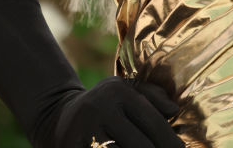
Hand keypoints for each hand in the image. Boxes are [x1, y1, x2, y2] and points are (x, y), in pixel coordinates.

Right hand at [43, 77, 184, 147]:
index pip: (151, 121)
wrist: (58, 117)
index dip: (169, 140)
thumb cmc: (104, 104)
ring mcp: (85, 132)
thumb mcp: (125, 91)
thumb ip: (152, 96)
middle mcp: (101, 109)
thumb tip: (174, 110)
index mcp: (118, 92)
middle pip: (139, 144)